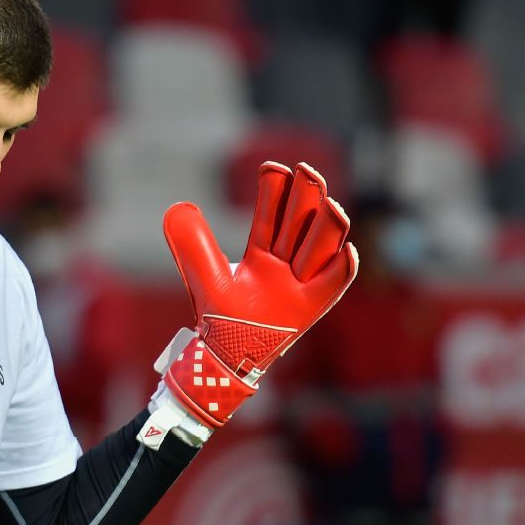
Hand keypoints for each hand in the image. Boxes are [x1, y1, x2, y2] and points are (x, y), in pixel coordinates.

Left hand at [139, 162, 357, 447]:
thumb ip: (193, 243)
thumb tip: (177, 208)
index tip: (274, 166)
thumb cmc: (218, 319)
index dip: (274, 192)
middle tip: (307, 170)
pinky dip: (341, 270)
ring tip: (330, 203)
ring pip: (321, 248)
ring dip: (327, 226)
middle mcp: (285, 266)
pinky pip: (333, 287)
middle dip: (306, 198)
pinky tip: (346, 249)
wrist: (224, 359)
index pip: (272, 216)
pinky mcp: (310, 309)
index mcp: (262, 254)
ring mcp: (300, 286)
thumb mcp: (205, 276)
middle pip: (301, 225)